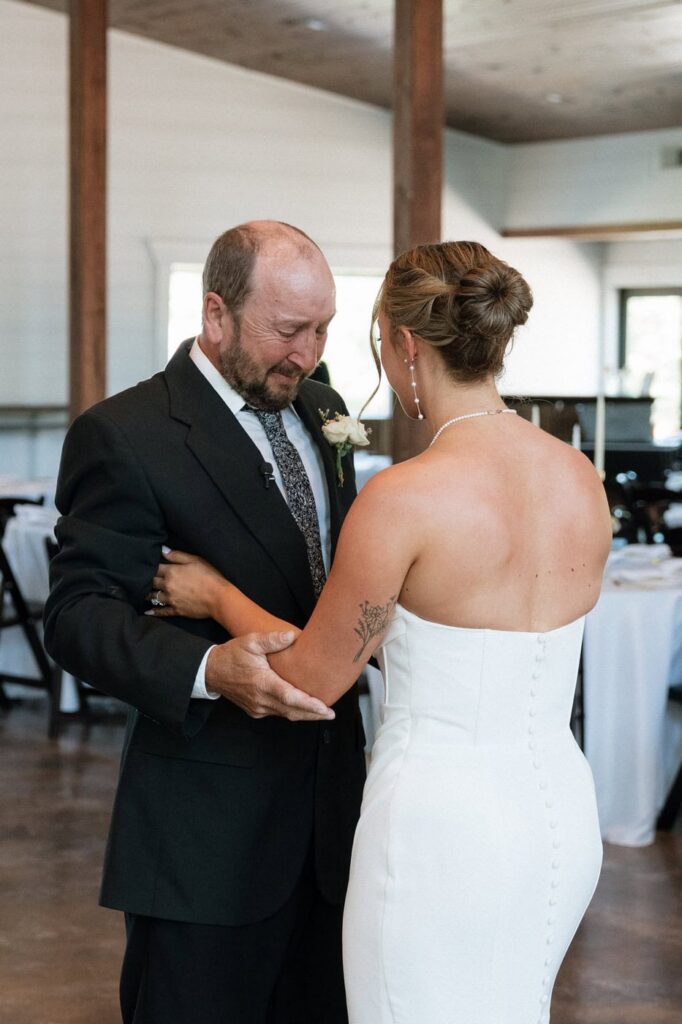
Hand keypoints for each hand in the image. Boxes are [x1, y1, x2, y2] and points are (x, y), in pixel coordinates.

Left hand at [146, 549, 224, 618]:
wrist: (218, 598)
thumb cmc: (209, 576)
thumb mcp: (195, 560)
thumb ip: (177, 555)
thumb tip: (162, 550)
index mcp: (171, 572)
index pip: (155, 568)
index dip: (150, 566)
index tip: (146, 566)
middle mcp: (168, 586)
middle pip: (151, 582)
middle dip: (147, 579)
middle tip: (141, 579)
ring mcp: (171, 599)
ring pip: (153, 596)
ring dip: (148, 594)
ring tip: (143, 593)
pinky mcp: (176, 610)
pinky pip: (162, 611)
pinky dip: (154, 611)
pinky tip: (148, 611)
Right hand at [206, 631, 334, 721]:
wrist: (211, 671)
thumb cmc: (232, 655)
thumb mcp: (251, 641)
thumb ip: (272, 639)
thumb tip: (292, 635)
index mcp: (262, 683)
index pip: (291, 698)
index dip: (310, 705)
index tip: (325, 709)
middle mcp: (260, 700)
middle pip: (292, 711)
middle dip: (313, 714)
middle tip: (331, 714)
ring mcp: (257, 708)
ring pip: (286, 715)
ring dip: (304, 715)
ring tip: (321, 712)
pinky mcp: (255, 710)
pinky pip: (277, 713)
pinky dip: (291, 712)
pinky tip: (302, 709)